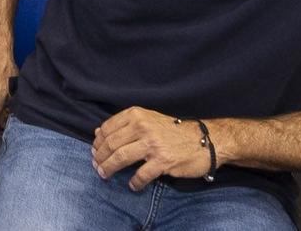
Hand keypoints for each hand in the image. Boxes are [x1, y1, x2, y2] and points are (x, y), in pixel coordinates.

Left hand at [91, 108, 211, 188]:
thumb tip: (98, 132)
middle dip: (100, 158)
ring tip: (105, 175)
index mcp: (137, 115)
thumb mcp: (148, 119)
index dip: (98, 143)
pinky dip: (134, 183)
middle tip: (97, 167)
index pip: (108, 128)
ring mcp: (153, 144)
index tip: (95, 152)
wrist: (205, 140)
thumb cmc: (174, 131)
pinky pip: (141, 175)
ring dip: (109, 169)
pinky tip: (133, 185)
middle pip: (111, 144)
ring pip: (121, 158)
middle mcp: (143, 127)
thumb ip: (124, 125)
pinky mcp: (163, 161)